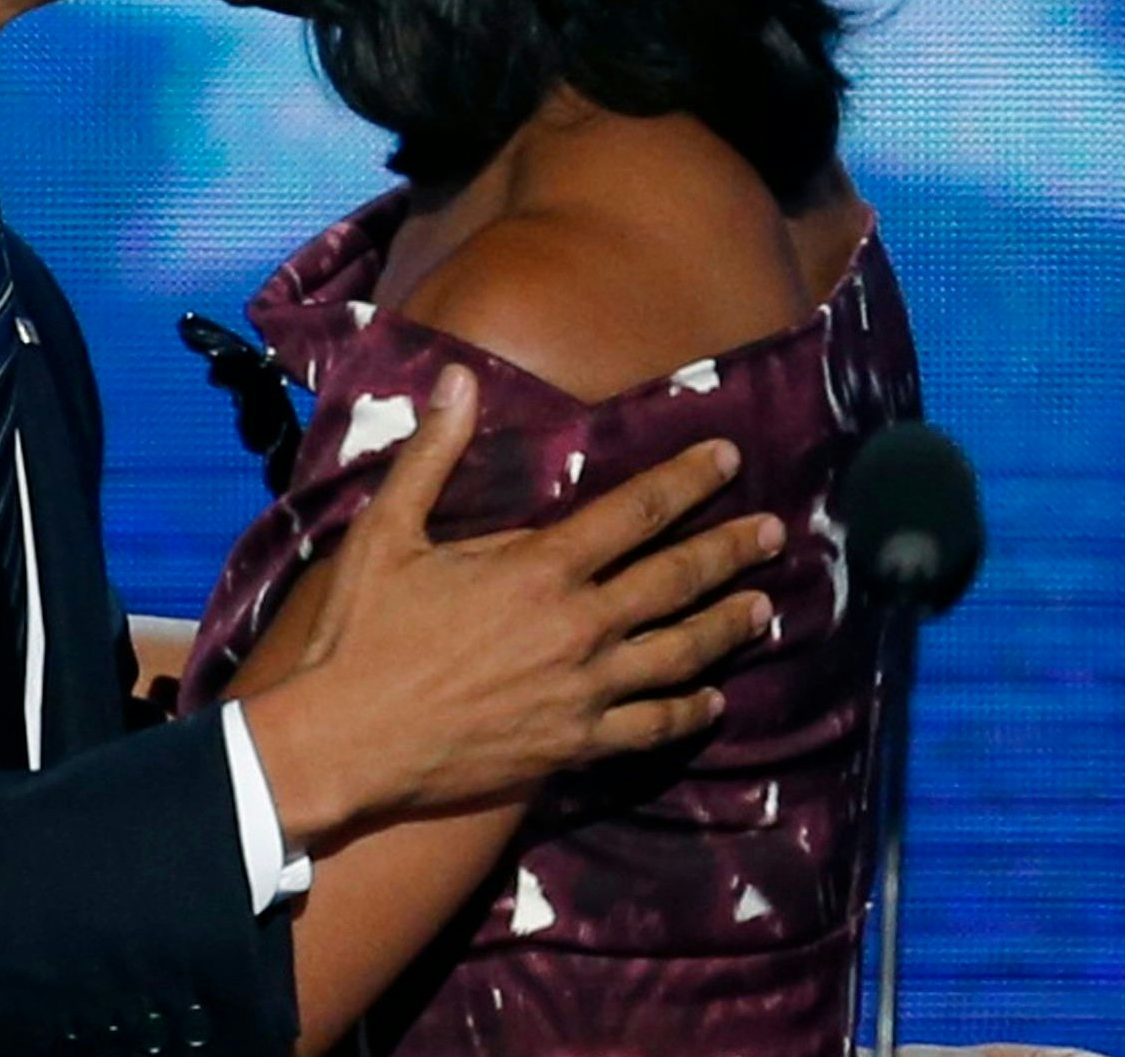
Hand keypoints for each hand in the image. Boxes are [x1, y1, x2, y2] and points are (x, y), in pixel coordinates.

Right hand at [243, 367, 784, 841]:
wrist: (348, 741)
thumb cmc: (362, 633)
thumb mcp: (387, 531)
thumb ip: (433, 454)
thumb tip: (459, 379)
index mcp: (540, 567)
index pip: (638, 511)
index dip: (689, 479)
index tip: (730, 458)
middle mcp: (579, 627)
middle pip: (678, 580)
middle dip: (731, 550)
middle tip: (776, 533)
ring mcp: (584, 691)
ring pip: (680, 654)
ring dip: (726, 628)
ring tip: (763, 610)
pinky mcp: (574, 744)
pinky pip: (650, 728)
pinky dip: (688, 713)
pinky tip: (711, 703)